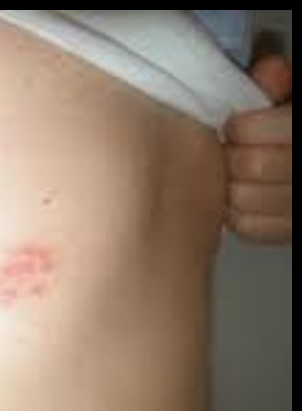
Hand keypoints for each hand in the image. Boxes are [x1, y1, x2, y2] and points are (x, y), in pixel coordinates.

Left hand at [225, 55, 292, 243]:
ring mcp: (298, 207)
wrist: (288, 163)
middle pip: (257, 166)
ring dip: (227, 184)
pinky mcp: (287, 232)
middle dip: (232, 155)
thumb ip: (278, 85)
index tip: (232, 125)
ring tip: (227, 173)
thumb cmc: (283, 129)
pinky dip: (232, 213)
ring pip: (245, 199)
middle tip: (225, 149)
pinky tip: (233, 197)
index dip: (248, 127)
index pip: (285, 130)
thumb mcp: (288, 102)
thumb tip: (268, 69)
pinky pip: (247, 226)